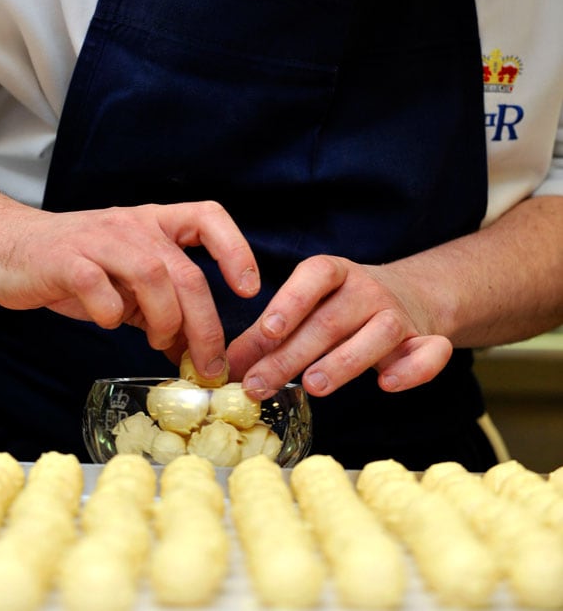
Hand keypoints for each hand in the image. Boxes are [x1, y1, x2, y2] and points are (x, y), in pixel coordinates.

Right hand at [0, 200, 259, 380]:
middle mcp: (132, 226)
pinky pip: (102, 290)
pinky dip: (112, 314)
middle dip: (205, 325)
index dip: (236, 249)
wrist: (7, 245)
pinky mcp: (67, 261)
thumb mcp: (125, 280)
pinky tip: (107, 322)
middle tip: (210, 364)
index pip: (207, 217)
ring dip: (165, 321)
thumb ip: (159, 305)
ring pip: (153, 276)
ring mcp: (99, 241)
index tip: (248, 289)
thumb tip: (194, 351)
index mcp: (152, 223)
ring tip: (158, 343)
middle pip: (186, 272)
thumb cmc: (73, 265)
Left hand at [225, 254, 451, 398]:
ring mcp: (399, 314)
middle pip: (331, 320)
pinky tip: (387, 385)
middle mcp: (367, 288)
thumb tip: (226, 366)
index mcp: (334, 272)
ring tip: (313, 385)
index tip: (266, 330)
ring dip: (345, 361)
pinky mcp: (426, 340)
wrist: (408, 297)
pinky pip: (430, 352)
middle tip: (260, 384)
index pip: (314, 276)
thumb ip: (267, 336)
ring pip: (379, 333)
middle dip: (292, 354)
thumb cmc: (339, 308)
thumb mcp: (303, 310)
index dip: (290, 301)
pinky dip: (414, 369)